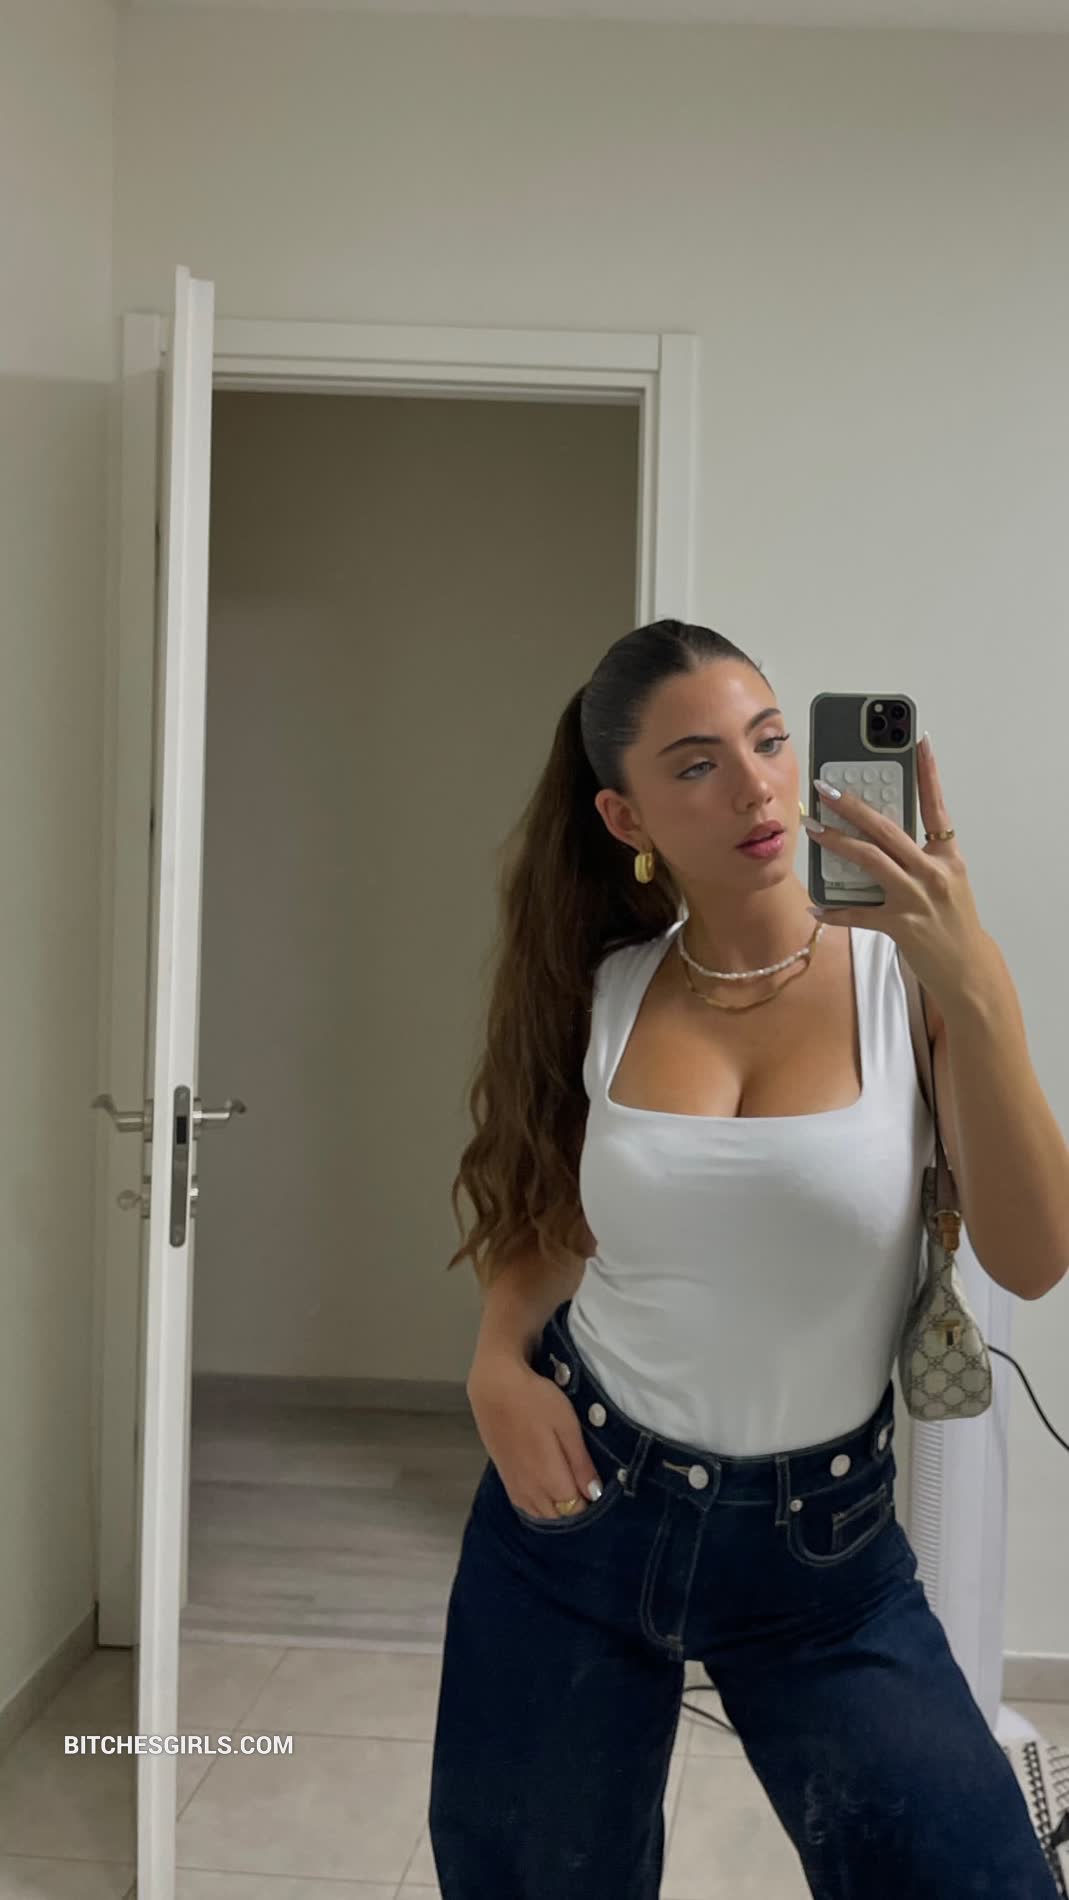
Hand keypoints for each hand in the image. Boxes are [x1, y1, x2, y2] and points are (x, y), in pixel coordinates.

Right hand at [466, 1355, 604, 1520]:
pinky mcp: (504, 1477)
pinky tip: (544, 1488)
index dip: (589, 1501)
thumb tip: (594, 1493)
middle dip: (573, 1507)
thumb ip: (580, 1463)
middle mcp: (530, 1490)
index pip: (575, 1509)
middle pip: (557, 1516)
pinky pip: (524, 1505)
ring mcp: (515, 1486)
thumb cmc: (536, 1402)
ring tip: (564, 1484)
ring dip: (555, 1508)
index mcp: (549, 1479)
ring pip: (540, 1514)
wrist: (495, 1389)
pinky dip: (538, 1504)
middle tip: (581, 1482)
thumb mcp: (567, 1426)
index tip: (594, 1485)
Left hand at [805, 734, 989, 1010]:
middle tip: (826, 789)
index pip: (936, 806)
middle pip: (887, 829)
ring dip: (837, 843)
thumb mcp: (947, 881)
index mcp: (948, 856)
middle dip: (853, 807)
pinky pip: (859, 914)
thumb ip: (920, 857)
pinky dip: (835, 911)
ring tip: (813, 830)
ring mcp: (917, 898)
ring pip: (870, 861)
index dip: (928, 772)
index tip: (918, 742)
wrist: (967, 967)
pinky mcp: (901, 925)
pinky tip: (815, 906)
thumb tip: (880, 835)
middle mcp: (933, 872)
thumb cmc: (953, 921)